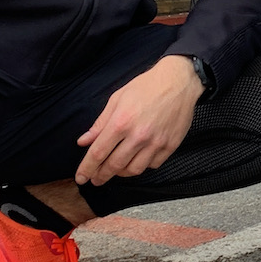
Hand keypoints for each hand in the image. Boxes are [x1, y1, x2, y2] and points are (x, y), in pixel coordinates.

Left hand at [75, 55, 203, 186]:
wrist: (179, 82)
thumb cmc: (146, 87)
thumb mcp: (117, 99)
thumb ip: (100, 123)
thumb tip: (84, 141)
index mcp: (121, 122)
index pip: (98, 153)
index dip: (87, 168)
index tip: (81, 177)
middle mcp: (138, 136)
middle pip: (114, 165)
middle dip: (101, 176)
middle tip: (95, 179)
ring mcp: (156, 142)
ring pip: (134, 170)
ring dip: (121, 173)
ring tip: (115, 170)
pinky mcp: (170, 146)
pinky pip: (152, 165)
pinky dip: (142, 166)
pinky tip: (137, 160)